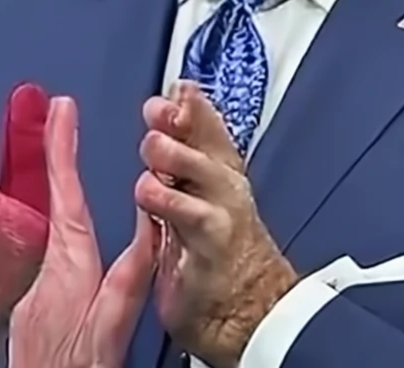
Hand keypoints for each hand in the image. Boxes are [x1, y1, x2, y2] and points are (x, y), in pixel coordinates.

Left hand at [10, 97, 158, 367]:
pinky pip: (41, 245)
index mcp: (66, 263)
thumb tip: (150, 221)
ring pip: (45, 219)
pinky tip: (57, 212)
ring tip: (48, 139)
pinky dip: (49, 219)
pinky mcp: (31, 298)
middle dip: (52, 151)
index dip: (61, 146)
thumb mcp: (113, 322)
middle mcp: (46, 263)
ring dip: (47, 179)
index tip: (61, 108)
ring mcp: (34, 280)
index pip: (65, 191)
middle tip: (52, 108)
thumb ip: (132, 271)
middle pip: (51, 196)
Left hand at [135, 81, 298, 367]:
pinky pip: (181, 206)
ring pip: (187, 159)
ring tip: (152, 165)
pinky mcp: (211, 236)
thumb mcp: (201, 194)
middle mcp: (223, 178)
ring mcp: (220, 205)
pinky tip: (152, 199)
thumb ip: (184, 150)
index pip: (205, 118)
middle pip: (195, 129)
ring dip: (164, 155)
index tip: (173, 90)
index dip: (186, 100)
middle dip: (170, 119)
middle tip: (155, 119)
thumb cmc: (219, 253)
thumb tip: (169, 103)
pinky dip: (161, 198)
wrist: (251, 313)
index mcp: (219, 165)